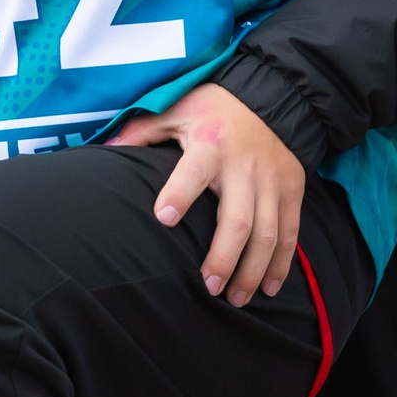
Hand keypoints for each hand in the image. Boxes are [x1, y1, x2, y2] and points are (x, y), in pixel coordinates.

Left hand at [110, 82, 304, 306]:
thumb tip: (104, 147)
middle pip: (237, 220)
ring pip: (268, 233)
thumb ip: (142, 130)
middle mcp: (244, 166)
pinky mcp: (292, 191)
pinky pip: (291, 233)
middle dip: (224, 258)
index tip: (164, 219)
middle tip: (208, 288)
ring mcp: (272, 181)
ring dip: (252, 270)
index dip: (179, 194)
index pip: (192, 172)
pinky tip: (268, 288)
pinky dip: (282, 263)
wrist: (274, 97)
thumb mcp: (176, 108)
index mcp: (210, 145)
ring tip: (235, 299)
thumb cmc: (215, 109)